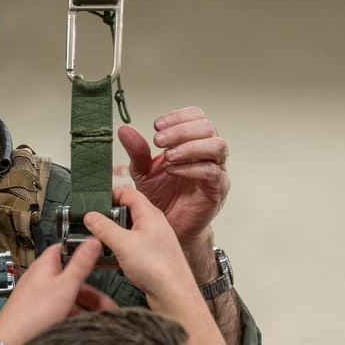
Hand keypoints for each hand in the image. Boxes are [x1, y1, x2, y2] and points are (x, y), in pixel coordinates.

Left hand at [0, 240, 109, 344]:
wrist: (11, 344)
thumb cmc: (31, 315)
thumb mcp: (65, 286)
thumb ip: (80, 263)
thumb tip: (92, 240)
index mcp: (45, 266)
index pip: (64, 249)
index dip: (82, 252)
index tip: (99, 258)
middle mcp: (40, 280)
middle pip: (71, 279)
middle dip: (91, 292)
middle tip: (106, 304)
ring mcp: (39, 298)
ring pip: (67, 297)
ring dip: (84, 307)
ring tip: (97, 319)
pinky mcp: (38, 314)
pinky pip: (60, 311)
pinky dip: (72, 316)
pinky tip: (79, 326)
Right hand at [85, 188, 200, 316]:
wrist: (173, 294)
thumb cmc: (158, 267)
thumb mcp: (123, 243)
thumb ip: (104, 228)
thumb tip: (91, 217)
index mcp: (150, 214)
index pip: (128, 192)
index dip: (110, 194)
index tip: (94, 201)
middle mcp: (153, 225)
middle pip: (126, 212)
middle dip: (107, 218)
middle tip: (92, 224)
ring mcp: (152, 241)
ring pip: (127, 232)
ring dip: (111, 237)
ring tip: (96, 244)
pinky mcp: (150, 257)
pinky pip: (130, 248)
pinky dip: (117, 251)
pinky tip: (105, 260)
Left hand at [118, 107, 228, 249]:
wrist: (169, 227)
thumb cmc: (162, 198)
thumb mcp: (144, 172)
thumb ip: (137, 151)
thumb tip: (125, 130)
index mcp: (193, 142)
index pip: (196, 116)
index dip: (178, 116)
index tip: (157, 126)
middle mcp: (208, 153)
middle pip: (207, 127)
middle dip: (181, 130)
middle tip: (159, 140)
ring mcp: (217, 170)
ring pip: (216, 146)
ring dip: (190, 147)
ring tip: (168, 156)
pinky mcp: (218, 189)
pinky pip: (211, 172)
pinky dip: (191, 168)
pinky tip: (173, 171)